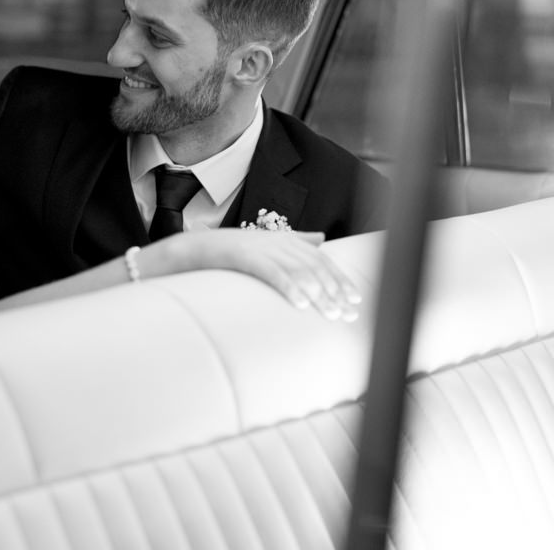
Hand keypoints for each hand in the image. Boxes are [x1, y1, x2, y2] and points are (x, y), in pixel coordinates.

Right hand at [166, 229, 361, 320]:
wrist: (198, 248)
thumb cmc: (234, 249)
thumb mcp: (269, 242)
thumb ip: (297, 239)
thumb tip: (321, 239)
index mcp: (288, 240)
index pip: (322, 261)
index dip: (340, 281)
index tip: (355, 300)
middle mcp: (279, 242)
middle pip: (315, 268)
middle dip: (334, 292)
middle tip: (347, 314)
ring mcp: (263, 248)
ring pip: (299, 272)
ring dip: (318, 294)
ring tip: (331, 313)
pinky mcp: (246, 257)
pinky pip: (273, 273)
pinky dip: (289, 288)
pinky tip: (301, 304)